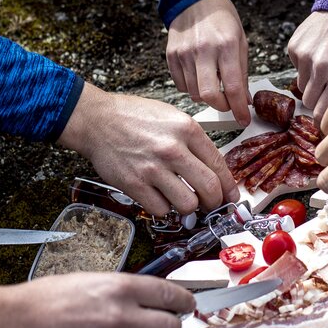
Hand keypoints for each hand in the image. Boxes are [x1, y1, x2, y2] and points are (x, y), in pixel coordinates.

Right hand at [0, 273, 194, 327]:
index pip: (171, 295)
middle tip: (160, 325)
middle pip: (169, 327)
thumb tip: (150, 296)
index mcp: (120, 287)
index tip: (188, 305)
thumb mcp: (91, 279)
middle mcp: (122, 315)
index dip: (185, 301)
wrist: (15, 324)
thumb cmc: (46, 299)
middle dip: (168, 326)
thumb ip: (123, 288)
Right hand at [58, 83, 238, 215]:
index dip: (229, 186)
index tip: (230, 196)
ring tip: (182, 199)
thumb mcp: (172, 117)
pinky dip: (163, 209)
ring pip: (188, 204)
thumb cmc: (133, 117)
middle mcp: (172, 149)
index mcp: (187, 129)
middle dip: (214, 202)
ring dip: (188, 207)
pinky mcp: (135, 184)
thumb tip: (213, 169)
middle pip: (209, 189)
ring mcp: (153, 168)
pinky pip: (161, 210)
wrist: (97, 120)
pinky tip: (160, 198)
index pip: (219, 165)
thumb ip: (194, 141)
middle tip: (211, 204)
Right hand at [167, 0, 250, 126]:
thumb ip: (242, 73)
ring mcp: (184, 53)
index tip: (243, 119)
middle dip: (221, 106)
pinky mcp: (171, 56)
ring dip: (206, 96)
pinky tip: (199, 76)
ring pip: (193, 93)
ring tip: (213, 84)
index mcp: (226, 46)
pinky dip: (191, 88)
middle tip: (228, 103)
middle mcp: (203, 50)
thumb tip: (244, 100)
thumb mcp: (240, 42)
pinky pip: (181, 85)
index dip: (239, 109)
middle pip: (208, 95)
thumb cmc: (221, 19)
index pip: (233, 87)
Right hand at [287, 11, 327, 122]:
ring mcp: (305, 58)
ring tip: (322, 68)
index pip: (322, 114)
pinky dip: (303, 65)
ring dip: (309, 83)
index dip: (322, 119)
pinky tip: (316, 53)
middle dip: (315, 101)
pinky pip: (295, 67)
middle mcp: (321, 70)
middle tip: (324, 92)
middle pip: (308, 103)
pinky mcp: (294, 48)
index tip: (324, 120)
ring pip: (300, 87)